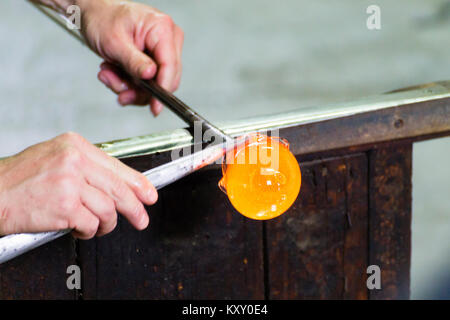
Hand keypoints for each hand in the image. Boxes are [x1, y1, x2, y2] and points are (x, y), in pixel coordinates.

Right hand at [0, 132, 156, 238]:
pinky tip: (79, 230)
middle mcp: (75, 161)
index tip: (149, 195)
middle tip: (141, 219)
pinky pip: (91, 224)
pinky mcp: (65, 206)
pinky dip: (88, 231)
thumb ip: (87, 167)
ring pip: (107, 209)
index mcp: (76, 146)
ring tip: (96, 227)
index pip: (117, 166)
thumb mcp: (57, 159)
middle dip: (134, 208)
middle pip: (118, 189)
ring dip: (105, 224)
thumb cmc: (21, 178)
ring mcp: (70, 183)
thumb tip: (116, 184)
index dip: (138, 184)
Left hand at [77, 0, 183, 115]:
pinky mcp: (154, 60)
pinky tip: (114, 72)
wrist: (93, 13)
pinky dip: (128, 83)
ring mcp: (161, 50)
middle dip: (139, 89)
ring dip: (129, 86)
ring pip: (155, 85)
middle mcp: (167, 39)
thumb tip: (151, 76)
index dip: (163, 89)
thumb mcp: (114, 42)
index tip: (155, 107)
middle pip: (165, 79)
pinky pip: (147, 82)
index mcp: (162, 28)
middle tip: (118, 89)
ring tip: (108, 74)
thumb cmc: (102, 18)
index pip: (170, 66)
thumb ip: (134, 61)